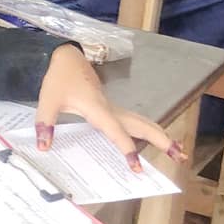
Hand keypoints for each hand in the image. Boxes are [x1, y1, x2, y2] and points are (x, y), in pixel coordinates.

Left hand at [33, 46, 182, 172]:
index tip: (136, 166)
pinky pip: (133, 122)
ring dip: (160, 136)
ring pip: (142, 122)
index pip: (116, 131)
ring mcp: (113, 108)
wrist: (68, 57)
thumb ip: (46, 123)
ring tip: (178, 152)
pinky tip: (153, 141)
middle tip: (179, 157)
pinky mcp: (112, 108)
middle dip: (161, 140)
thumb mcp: (47, 101)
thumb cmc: (59, 78)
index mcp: (98, 109)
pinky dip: (148, 131)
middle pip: (142, 125)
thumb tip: (44, 146)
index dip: (126, 148)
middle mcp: (111, 109)